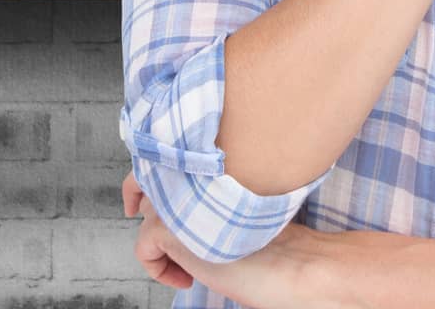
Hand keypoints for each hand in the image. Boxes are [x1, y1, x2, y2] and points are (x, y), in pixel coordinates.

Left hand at [122, 170, 340, 308]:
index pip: (164, 154)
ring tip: (189, 260)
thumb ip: (210, 184)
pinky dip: (160, 270)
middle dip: (153, 207)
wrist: (291, 262)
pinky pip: (143, 250)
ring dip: (162, 240)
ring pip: (146, 215)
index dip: (158, 179)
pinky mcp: (167, 228)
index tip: (159, 201)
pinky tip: (188, 279)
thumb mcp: (237, 199)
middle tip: (172, 235)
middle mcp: (185, 171)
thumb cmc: (276, 236)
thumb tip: (179, 196)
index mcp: (208, 160)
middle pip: (147, 181)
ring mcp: (174, 196)